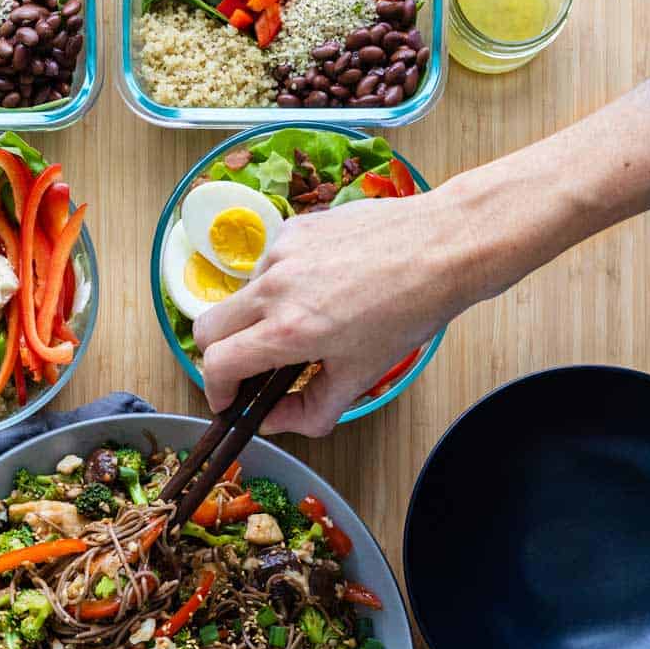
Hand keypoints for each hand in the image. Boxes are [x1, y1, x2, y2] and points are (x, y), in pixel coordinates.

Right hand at [194, 192, 462, 434]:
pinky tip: (321, 287)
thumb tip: (273, 421)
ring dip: (256, 318)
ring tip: (305, 321)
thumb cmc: (409, 310)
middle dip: (220, 355)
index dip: (216, 390)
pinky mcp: (294, 227)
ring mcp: (281, 252)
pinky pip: (268, 265)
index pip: (216, 364)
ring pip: (241, 296)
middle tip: (248, 368)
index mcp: (289, 330)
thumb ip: (309, 409)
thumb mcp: (360, 375)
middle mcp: (275, 287)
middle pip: (207, 328)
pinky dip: (281, 285)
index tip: (228, 399)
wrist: (443, 245)